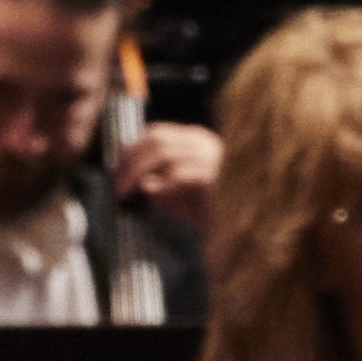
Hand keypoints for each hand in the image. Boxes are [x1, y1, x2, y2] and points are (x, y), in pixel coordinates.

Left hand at [105, 115, 220, 219]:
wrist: (244, 227)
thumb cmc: (212, 211)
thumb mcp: (180, 192)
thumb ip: (160, 180)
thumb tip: (137, 179)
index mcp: (198, 140)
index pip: (157, 133)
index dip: (132, 148)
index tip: (117, 168)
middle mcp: (204, 143)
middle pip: (156, 140)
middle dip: (130, 161)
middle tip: (117, 184)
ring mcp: (210, 157)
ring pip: (163, 154)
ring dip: (137, 172)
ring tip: (125, 192)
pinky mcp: (213, 176)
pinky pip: (178, 176)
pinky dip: (159, 184)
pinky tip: (149, 193)